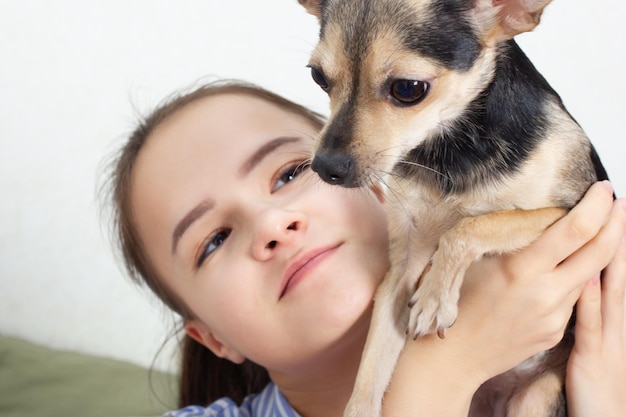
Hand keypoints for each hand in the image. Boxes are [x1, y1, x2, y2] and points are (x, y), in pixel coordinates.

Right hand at [458, 182, 624, 380]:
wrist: (455, 355)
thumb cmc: (457, 302)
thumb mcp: (475, 259)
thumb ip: (510, 238)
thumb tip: (539, 215)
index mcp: (523, 269)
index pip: (577, 230)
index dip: (597, 205)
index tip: (603, 189)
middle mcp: (546, 293)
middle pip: (600, 252)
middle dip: (616, 223)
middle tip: (618, 203)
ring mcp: (555, 316)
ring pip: (590, 275)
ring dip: (600, 251)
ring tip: (599, 230)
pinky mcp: (556, 331)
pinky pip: (574, 298)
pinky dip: (575, 279)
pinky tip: (565, 269)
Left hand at [566, 200, 625, 416]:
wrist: (603, 414)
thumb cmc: (592, 375)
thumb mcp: (591, 335)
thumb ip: (581, 304)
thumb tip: (574, 276)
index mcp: (609, 313)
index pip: (609, 266)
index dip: (612, 236)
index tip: (611, 207)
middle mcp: (612, 320)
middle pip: (613, 269)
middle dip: (615, 233)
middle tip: (616, 201)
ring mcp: (605, 337)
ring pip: (608, 290)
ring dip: (608, 256)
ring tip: (609, 223)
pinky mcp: (592, 356)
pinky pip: (589, 324)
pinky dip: (590, 300)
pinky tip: (587, 278)